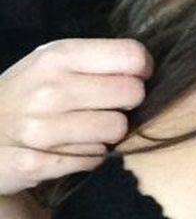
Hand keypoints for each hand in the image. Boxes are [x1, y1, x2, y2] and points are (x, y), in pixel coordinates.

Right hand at [0, 38, 153, 195]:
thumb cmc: (26, 94)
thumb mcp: (50, 63)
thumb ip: (96, 60)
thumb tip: (146, 67)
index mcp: (56, 56)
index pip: (131, 55)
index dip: (143, 69)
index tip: (134, 78)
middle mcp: (49, 88)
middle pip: (132, 94)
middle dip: (126, 104)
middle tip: (106, 108)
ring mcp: (39, 128)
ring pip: (117, 130)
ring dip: (106, 134)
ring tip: (84, 131)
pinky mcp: (34, 163)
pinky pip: (94, 160)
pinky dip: (88, 158)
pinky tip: (69, 150)